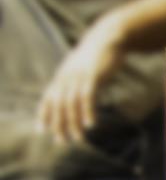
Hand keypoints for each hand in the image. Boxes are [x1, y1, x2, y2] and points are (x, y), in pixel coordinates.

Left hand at [36, 17, 125, 144]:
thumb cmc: (96, 56)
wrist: (108, 38)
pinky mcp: (93, 76)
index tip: (42, 130)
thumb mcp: (81, 68)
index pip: (48, 98)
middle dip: (58, 124)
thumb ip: (75, 81)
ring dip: (73, 123)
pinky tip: (91, 124)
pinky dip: (88, 111)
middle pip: (58, 104)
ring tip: (78, 138)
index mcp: (62, 76)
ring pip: (71, 104)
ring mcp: (79, 76)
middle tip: (62, 141)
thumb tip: (75, 94)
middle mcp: (66, 77)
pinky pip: (87, 97)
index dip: (44, 114)